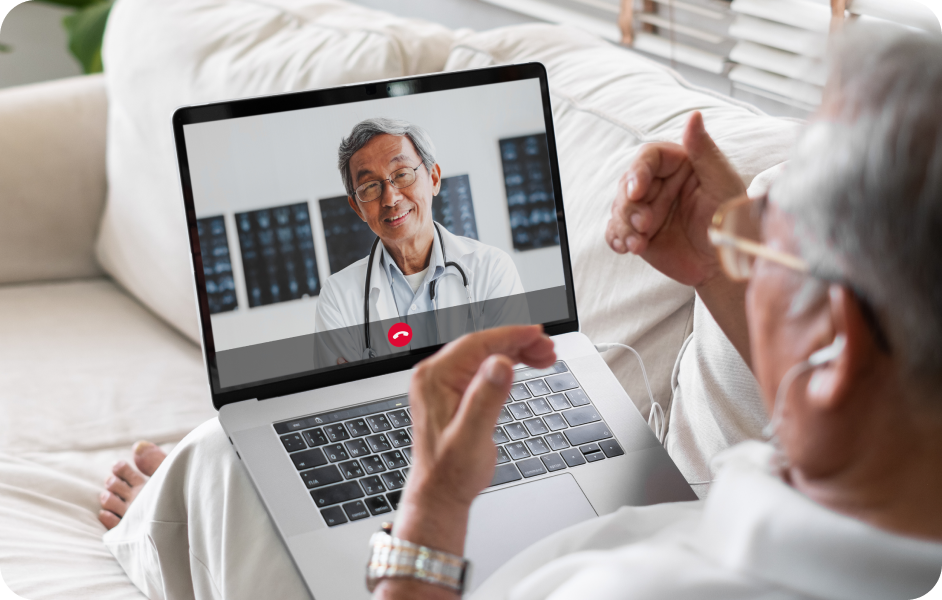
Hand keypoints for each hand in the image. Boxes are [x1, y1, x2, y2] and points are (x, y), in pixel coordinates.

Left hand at [392, 326, 554, 551]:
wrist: (440, 493)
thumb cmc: (451, 471)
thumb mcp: (472, 436)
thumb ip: (486, 399)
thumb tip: (500, 364)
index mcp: (435, 378)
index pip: (477, 343)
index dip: (511, 336)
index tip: (537, 334)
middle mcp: (435, 376)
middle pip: (483, 346)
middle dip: (518, 343)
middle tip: (548, 349)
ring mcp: (443, 383)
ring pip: (485, 355)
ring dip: (515, 352)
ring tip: (545, 357)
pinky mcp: (454, 392)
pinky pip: (482, 368)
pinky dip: (506, 365)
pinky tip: (525, 366)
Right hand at [605, 111, 745, 286]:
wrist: (725, 262)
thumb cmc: (730, 219)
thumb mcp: (721, 182)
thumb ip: (704, 150)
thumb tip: (694, 115)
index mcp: (678, 166)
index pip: (648, 158)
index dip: (638, 172)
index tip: (637, 191)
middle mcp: (659, 185)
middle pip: (627, 184)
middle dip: (629, 206)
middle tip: (644, 224)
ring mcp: (647, 209)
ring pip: (619, 208)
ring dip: (624, 225)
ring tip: (638, 243)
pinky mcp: (639, 233)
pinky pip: (616, 231)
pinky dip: (616, 238)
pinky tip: (625, 247)